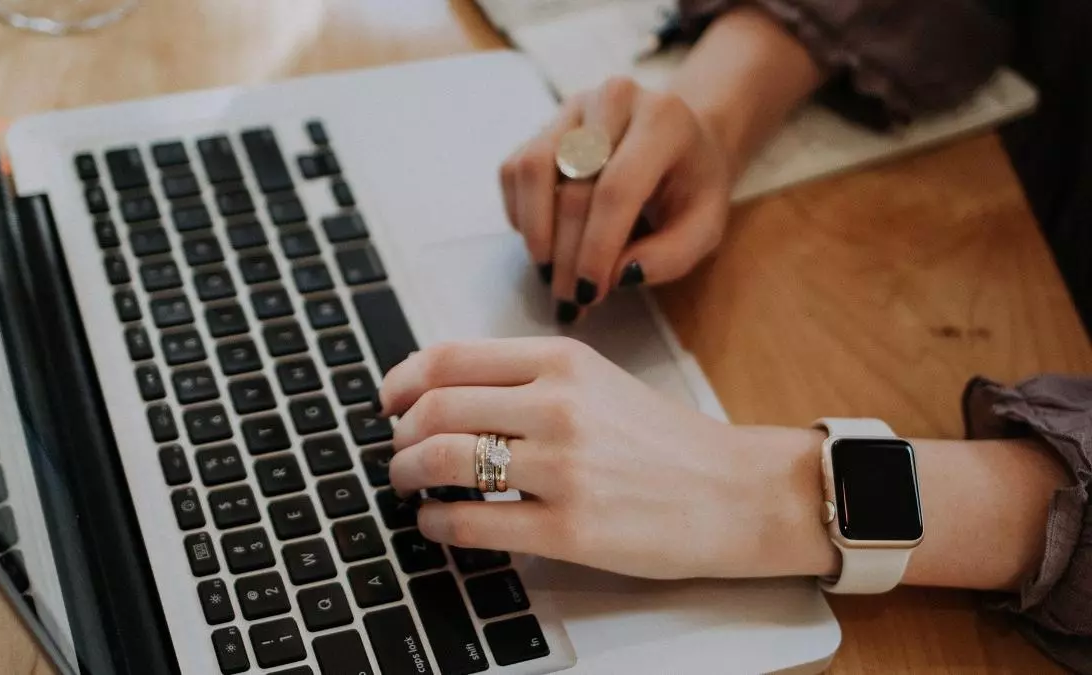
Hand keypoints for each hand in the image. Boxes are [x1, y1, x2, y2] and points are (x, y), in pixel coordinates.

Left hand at [378, 337, 828, 579]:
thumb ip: (526, 379)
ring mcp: (564, 468)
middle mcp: (559, 406)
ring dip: (406, 475)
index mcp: (562, 361)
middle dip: (399, 435)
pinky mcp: (570, 530)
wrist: (736, 492)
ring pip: (444, 461)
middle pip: (435, 409)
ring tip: (408, 485)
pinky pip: (472, 523)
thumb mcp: (597, 381)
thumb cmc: (664, 440)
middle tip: (396, 451)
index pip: (449, 357)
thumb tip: (443, 392)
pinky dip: (435, 524)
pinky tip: (435, 525)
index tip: (387, 400)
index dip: (401, 380)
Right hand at [499, 78, 732, 322]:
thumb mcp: (704, 226)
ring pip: (532, 170)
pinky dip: (520, 214)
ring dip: (536, 233)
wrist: (680, 138)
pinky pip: (514, 170)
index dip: (597, 247)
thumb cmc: (692, 186)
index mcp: (663, 120)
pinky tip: (544, 242)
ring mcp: (573, 108)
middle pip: (573, 187)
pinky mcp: (544, 123)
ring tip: (549, 273)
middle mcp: (614, 100)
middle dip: (567, 255)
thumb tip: (618, 275)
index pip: (617, 188)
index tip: (590, 293)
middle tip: (568, 299)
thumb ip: (671, 256)